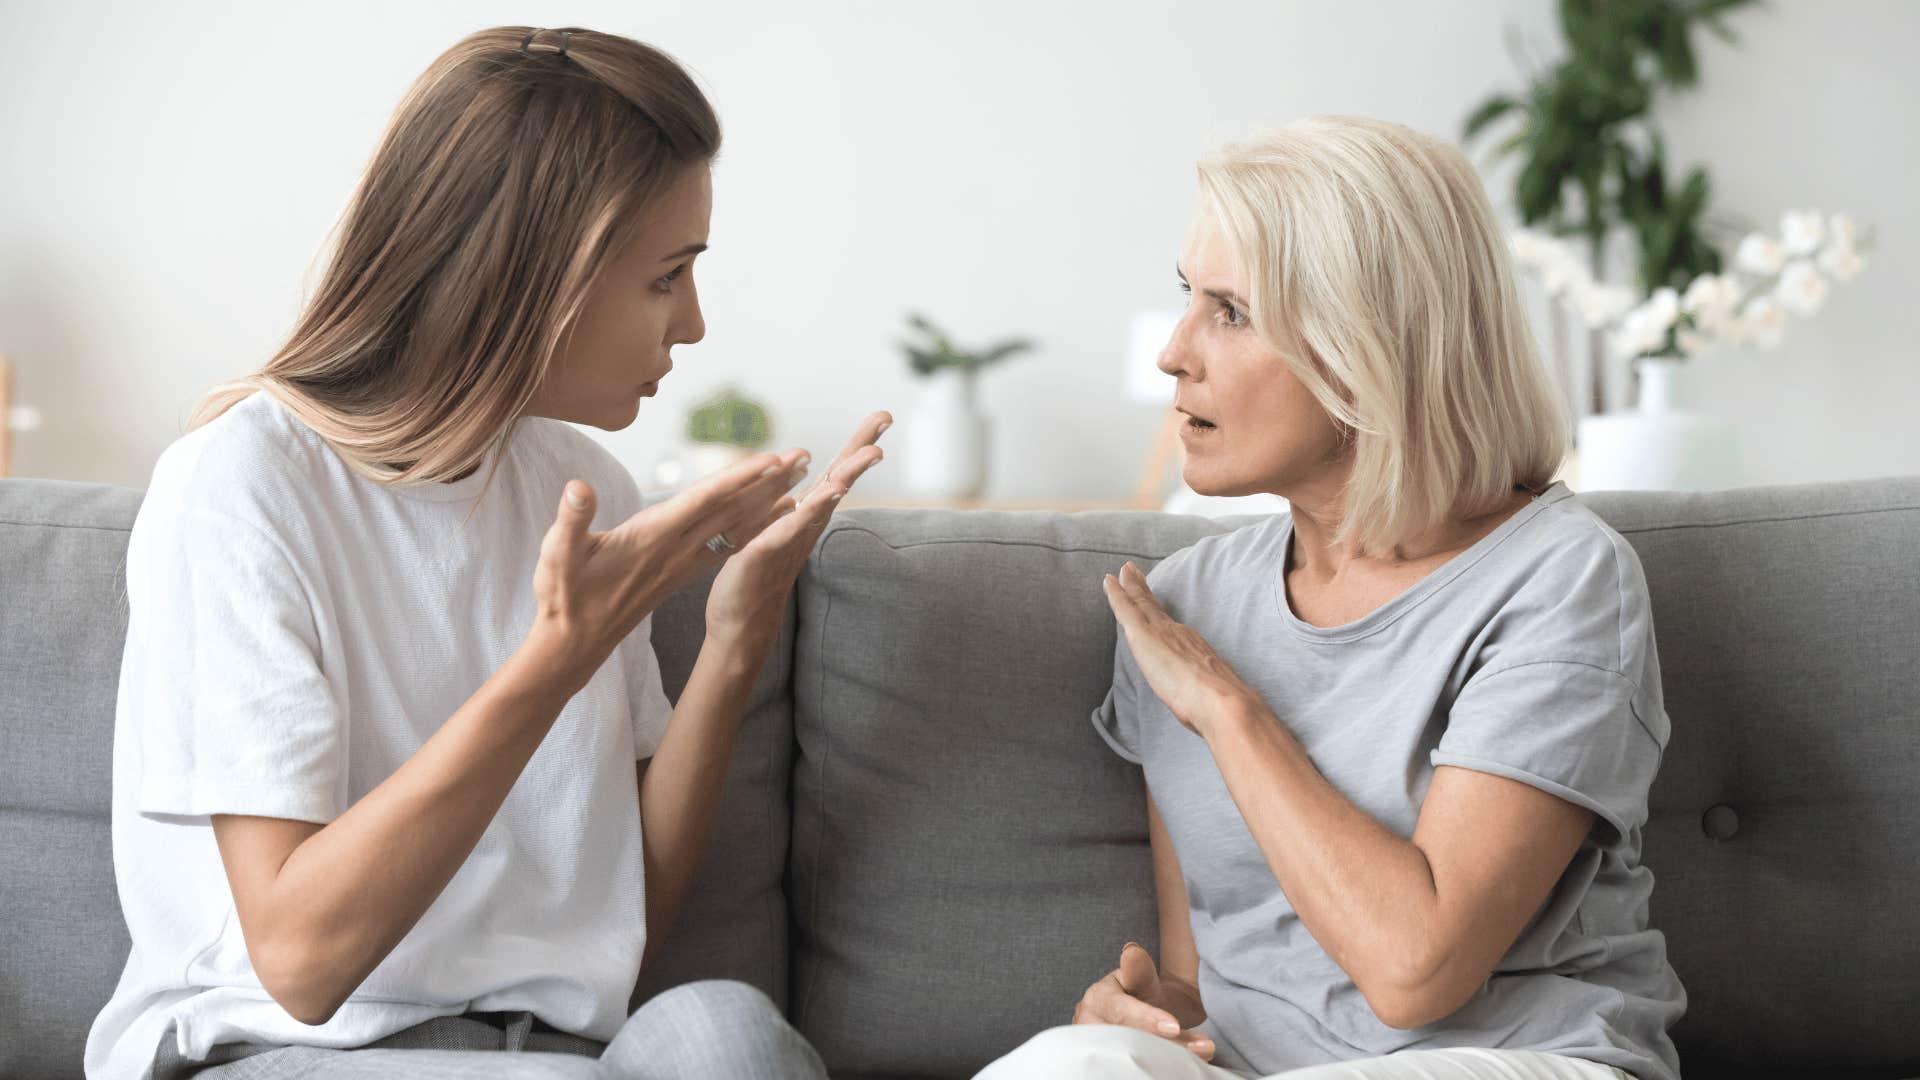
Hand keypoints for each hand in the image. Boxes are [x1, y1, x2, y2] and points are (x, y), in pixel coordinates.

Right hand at [527, 448, 816, 693]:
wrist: (574, 642)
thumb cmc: (563, 595)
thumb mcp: (557, 554)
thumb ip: (571, 520)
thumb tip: (578, 488)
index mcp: (653, 537)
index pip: (703, 502)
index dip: (737, 479)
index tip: (770, 460)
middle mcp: (677, 549)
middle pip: (731, 510)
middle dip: (768, 482)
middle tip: (804, 457)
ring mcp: (682, 562)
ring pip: (734, 527)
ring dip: (768, 502)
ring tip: (799, 480)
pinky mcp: (681, 572)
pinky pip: (726, 545)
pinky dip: (752, 528)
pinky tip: (768, 520)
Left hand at [704, 411, 890, 651]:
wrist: (740, 624)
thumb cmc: (756, 580)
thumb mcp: (774, 535)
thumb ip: (791, 513)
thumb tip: (801, 493)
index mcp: (805, 516)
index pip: (835, 474)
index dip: (857, 446)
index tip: (883, 416)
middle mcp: (805, 526)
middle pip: (839, 481)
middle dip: (861, 450)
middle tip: (885, 419)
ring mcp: (790, 540)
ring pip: (824, 502)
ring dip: (847, 475)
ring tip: (872, 453)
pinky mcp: (767, 553)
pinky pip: (790, 528)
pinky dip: (809, 510)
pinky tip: (827, 493)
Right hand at [1072, 942, 1213, 1060]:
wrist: (1143, 1013)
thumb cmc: (1139, 992)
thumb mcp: (1141, 976)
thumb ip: (1138, 968)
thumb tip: (1131, 950)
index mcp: (1098, 999)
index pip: (1121, 1011)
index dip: (1146, 1020)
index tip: (1174, 1028)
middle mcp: (1092, 1025)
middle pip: (1127, 1040)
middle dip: (1165, 1045)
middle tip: (1201, 1048)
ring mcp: (1099, 1048)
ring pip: (1132, 1058)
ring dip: (1167, 1060)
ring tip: (1201, 1055)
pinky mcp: (1109, 1063)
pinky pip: (1132, 1068)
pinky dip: (1160, 1068)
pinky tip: (1183, 1067)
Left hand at [1102, 561, 1257, 738]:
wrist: (1222, 702)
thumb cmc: (1221, 706)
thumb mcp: (1212, 694)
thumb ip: (1206, 692)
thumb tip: (1206, 703)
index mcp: (1192, 647)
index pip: (1169, 626)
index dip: (1158, 612)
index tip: (1151, 599)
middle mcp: (1178, 633)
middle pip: (1154, 607)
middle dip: (1142, 589)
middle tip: (1132, 572)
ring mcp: (1161, 632)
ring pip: (1140, 603)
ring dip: (1129, 586)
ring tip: (1120, 572)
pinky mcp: (1145, 636)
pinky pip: (1126, 609)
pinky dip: (1116, 595)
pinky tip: (1108, 583)